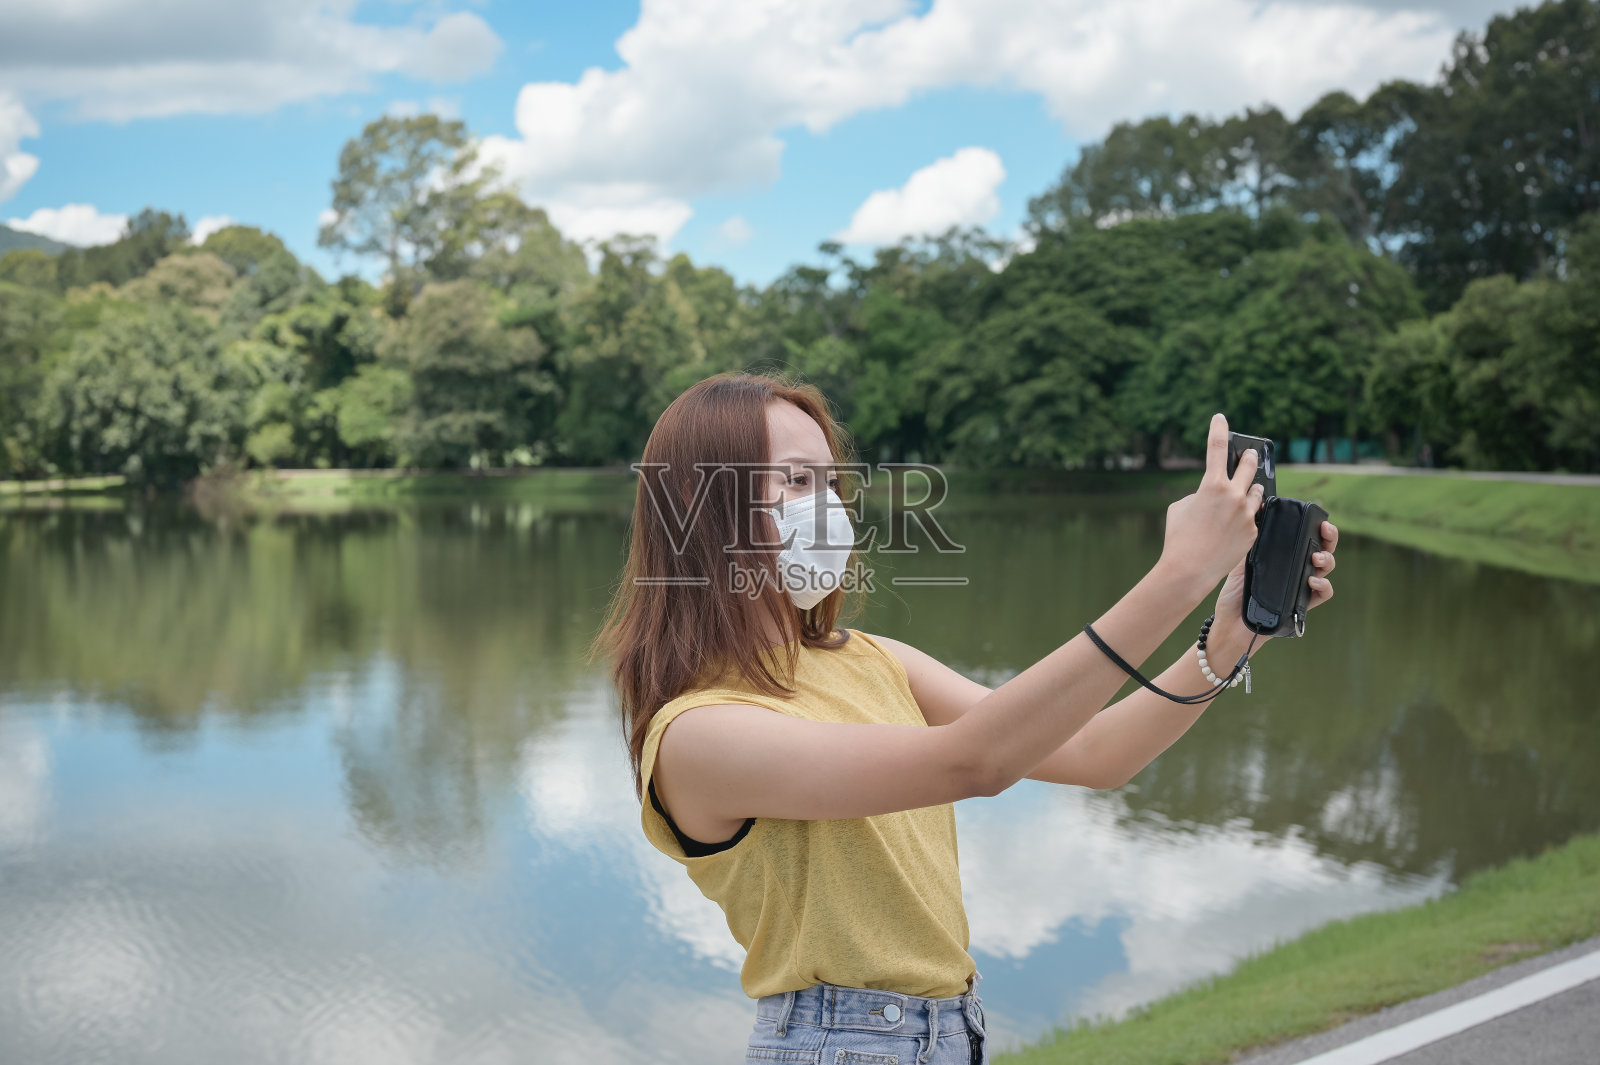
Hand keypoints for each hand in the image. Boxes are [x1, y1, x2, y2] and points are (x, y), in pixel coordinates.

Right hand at [1160, 413, 1265, 591]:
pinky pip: (1253, 516)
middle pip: (1248, 465)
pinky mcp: (1253, 531)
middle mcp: (1234, 495)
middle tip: (1249, 453)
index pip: (1216, 447)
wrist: (1189, 569)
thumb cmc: (1178, 538)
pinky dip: (1246, 516)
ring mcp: (1246, 514)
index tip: (1221, 418)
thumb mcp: (1180, 507)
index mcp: (1212, 485)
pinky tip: (1236, 524)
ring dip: (1250, 488)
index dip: (1219, 429)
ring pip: (1256, 491)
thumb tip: (1213, 494)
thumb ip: (1200, 494)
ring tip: (1245, 491)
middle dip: (1248, 457)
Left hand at [1209, 518, 1338, 647]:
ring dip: (1326, 559)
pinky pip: (1323, 594)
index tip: (1318, 519)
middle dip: (1330, 538)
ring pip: (1326, 569)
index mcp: (1286, 556)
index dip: (1318, 528)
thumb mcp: (1242, 561)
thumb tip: (1257, 513)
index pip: (1308, 538)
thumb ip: (1252, 541)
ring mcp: (1302, 586)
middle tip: (1326, 530)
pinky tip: (1312, 580)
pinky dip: (1323, 585)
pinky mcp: (1303, 604)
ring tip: (1316, 557)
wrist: (1231, 621)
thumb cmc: (1236, 592)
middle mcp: (1298, 569)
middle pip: (1324, 549)